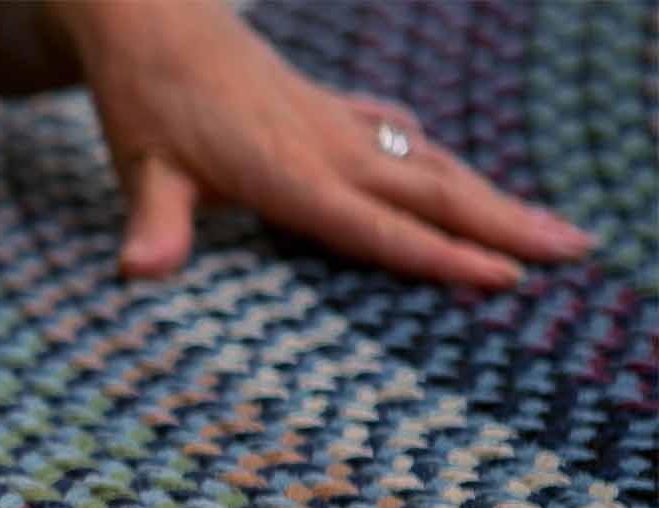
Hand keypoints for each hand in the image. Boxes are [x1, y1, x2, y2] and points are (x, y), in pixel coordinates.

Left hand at [51, 1, 592, 287]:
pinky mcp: (327, 107)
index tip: (503, 277)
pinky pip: (397, 136)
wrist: (152, 21)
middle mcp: (326, 146)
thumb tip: (139, 271)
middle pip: (429, 192)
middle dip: (503, 224)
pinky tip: (450, 170)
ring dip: (490, 195)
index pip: (374, 226)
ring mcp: (333, 123)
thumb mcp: (141, 168)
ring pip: (427, 163)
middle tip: (573, 252)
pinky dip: (435, 159)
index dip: (437, 256)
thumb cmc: (145, 99)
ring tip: (549, 228)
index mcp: (287, 171)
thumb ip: (152, 226)